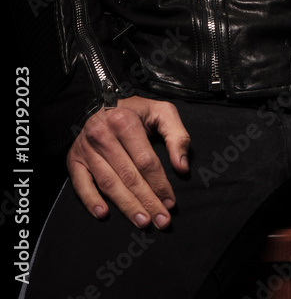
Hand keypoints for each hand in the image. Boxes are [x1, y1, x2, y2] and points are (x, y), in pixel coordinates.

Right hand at [67, 95, 190, 229]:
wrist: (99, 103)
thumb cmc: (135, 112)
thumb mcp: (161, 112)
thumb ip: (177, 136)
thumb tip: (182, 167)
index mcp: (125, 122)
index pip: (145, 161)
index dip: (159, 184)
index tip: (170, 202)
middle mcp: (103, 135)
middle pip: (128, 176)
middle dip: (147, 201)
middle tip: (161, 221)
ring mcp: (86, 149)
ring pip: (108, 183)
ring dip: (126, 206)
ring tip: (143, 221)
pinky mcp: (74, 160)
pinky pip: (81, 184)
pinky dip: (91, 201)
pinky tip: (104, 214)